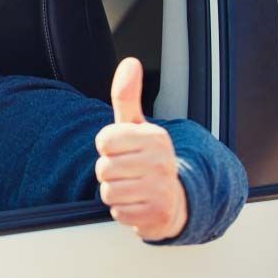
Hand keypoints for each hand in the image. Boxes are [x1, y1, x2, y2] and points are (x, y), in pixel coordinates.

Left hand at [94, 57, 187, 240]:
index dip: (106, 148)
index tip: (122, 150)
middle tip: (128, 172)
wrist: (174, 201)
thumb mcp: (136, 127)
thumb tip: (130, 61)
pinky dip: (123, 211)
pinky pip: (117, 212)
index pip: (104, 140)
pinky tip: (137, 204)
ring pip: (108, 192)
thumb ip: (127, 96)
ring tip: (132, 187)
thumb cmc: (147, 159)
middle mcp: (162, 161)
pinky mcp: (156, 215)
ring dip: (115, 193)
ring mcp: (161, 189)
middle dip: (109, 173)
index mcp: (155, 137)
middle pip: (103, 168)